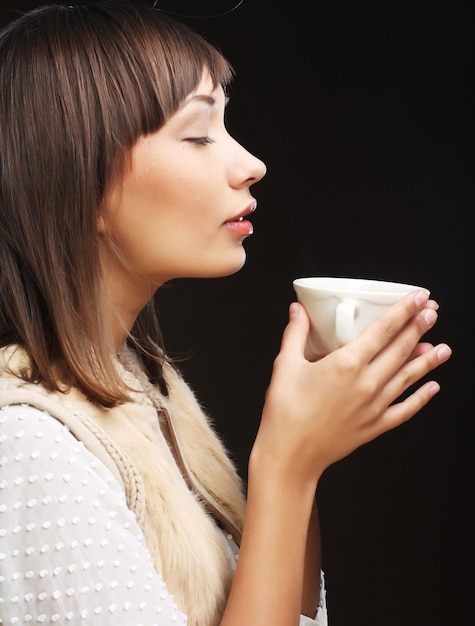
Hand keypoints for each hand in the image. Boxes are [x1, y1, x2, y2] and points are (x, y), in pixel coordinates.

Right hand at [252, 290, 451, 484]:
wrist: (291, 454)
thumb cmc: (286, 412)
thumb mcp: (286, 366)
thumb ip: (296, 334)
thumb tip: (298, 311)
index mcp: (346, 363)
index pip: (383, 329)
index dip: (404, 310)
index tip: (419, 298)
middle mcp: (367, 382)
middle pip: (401, 349)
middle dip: (419, 328)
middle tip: (433, 314)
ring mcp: (374, 405)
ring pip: (408, 377)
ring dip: (427, 360)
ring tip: (443, 348)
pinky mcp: (375, 425)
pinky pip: (405, 409)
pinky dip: (421, 398)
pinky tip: (432, 388)